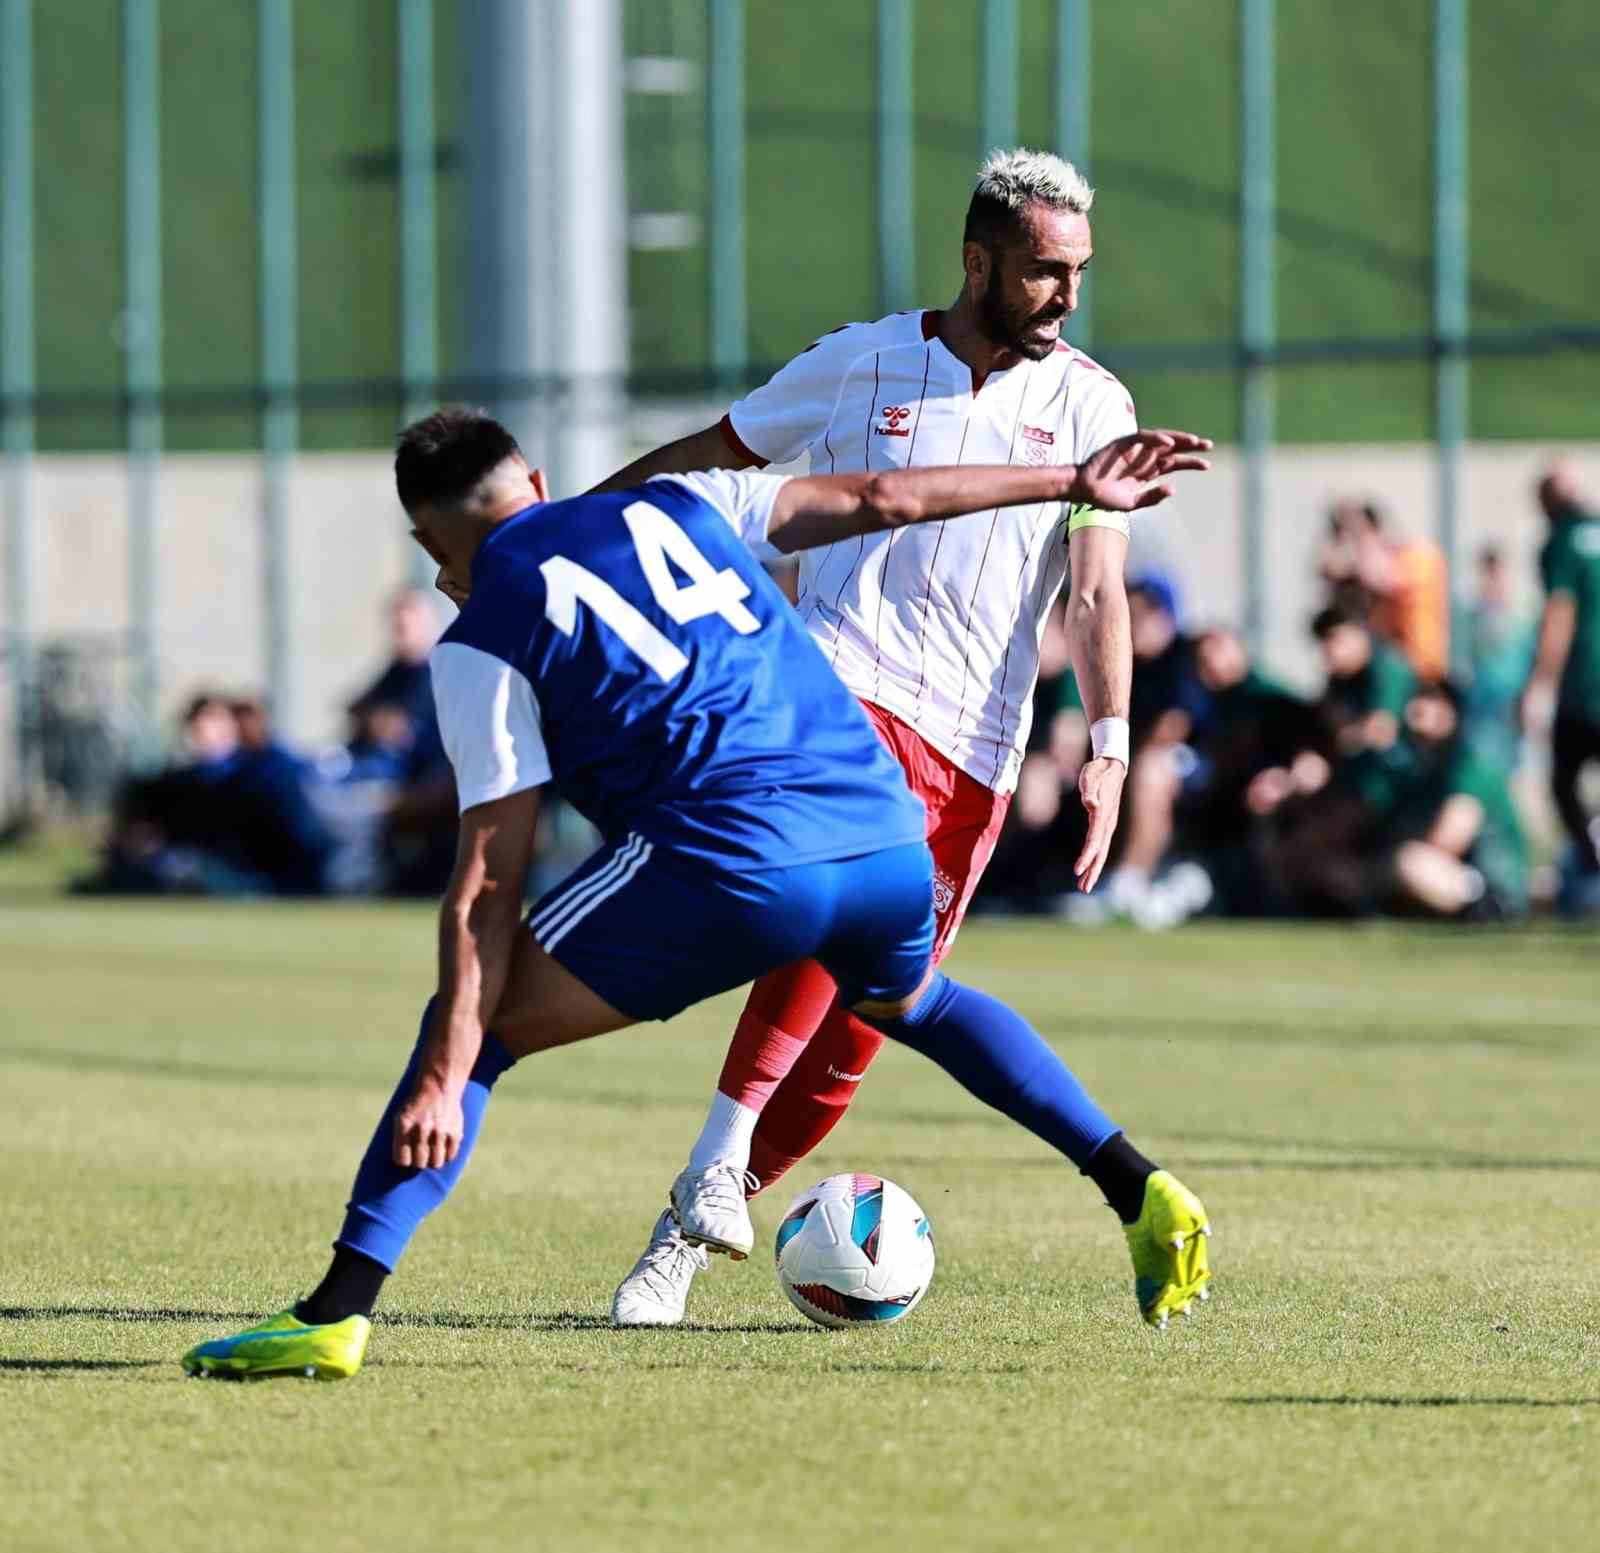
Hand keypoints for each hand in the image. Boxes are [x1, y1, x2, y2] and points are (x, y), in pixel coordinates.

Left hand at [393, 1078, 464, 1169]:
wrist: (439, 1084)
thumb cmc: (417, 1103)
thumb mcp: (401, 1116)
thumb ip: (400, 1138)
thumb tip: (403, 1163)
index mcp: (404, 1125)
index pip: (402, 1159)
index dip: (404, 1160)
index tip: (407, 1157)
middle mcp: (422, 1129)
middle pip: (419, 1163)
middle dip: (419, 1162)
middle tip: (421, 1156)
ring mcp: (440, 1130)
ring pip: (436, 1162)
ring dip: (433, 1160)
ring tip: (433, 1155)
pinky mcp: (455, 1130)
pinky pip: (450, 1155)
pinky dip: (447, 1155)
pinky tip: (444, 1149)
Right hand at [1071, 430, 1211, 511]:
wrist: (1084, 491)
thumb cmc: (1105, 498)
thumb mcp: (1131, 503)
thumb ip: (1151, 497)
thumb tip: (1172, 489)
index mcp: (1148, 471)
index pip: (1174, 463)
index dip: (1190, 463)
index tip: (1207, 465)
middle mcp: (1145, 458)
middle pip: (1172, 449)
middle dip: (1190, 447)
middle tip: (1208, 446)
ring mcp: (1135, 450)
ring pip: (1162, 440)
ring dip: (1178, 439)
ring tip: (1194, 442)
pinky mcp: (1124, 443)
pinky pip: (1144, 437)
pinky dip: (1156, 438)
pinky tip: (1169, 442)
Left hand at [1074, 755, 1127, 892]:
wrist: (1111, 765)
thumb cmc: (1098, 770)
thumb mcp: (1091, 776)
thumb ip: (1090, 790)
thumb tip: (1091, 803)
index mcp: (1103, 814)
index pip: (1094, 840)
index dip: (1087, 856)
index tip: (1077, 870)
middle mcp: (1107, 823)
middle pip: (1100, 851)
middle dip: (1092, 871)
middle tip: (1083, 888)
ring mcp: (1107, 824)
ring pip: (1101, 851)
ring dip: (1093, 869)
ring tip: (1083, 886)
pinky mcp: (1104, 824)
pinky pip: (1099, 845)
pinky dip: (1093, 858)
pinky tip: (1086, 867)